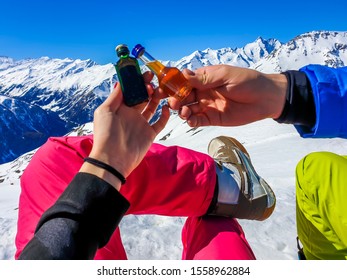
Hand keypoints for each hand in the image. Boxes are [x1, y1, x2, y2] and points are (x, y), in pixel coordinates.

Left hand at [81, 80, 169, 188]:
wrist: (113, 159)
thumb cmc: (106, 134)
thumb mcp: (105, 111)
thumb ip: (115, 96)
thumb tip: (121, 81)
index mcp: (120, 108)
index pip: (131, 91)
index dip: (138, 82)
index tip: (146, 73)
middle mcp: (131, 114)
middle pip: (142, 97)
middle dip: (148, 87)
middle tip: (154, 81)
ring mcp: (141, 124)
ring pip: (152, 107)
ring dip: (157, 98)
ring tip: (161, 90)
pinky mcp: (150, 134)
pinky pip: (160, 123)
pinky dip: (165, 115)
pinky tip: (166, 107)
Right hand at [168, 65, 286, 126]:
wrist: (266, 98)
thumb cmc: (248, 81)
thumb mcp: (225, 75)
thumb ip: (204, 78)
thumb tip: (183, 74)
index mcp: (205, 78)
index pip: (185, 81)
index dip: (174, 85)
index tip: (165, 88)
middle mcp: (203, 92)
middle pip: (183, 96)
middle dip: (176, 100)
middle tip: (174, 103)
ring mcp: (207, 106)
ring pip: (188, 109)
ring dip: (182, 111)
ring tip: (184, 112)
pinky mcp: (213, 119)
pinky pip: (198, 121)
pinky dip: (191, 121)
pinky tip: (190, 120)